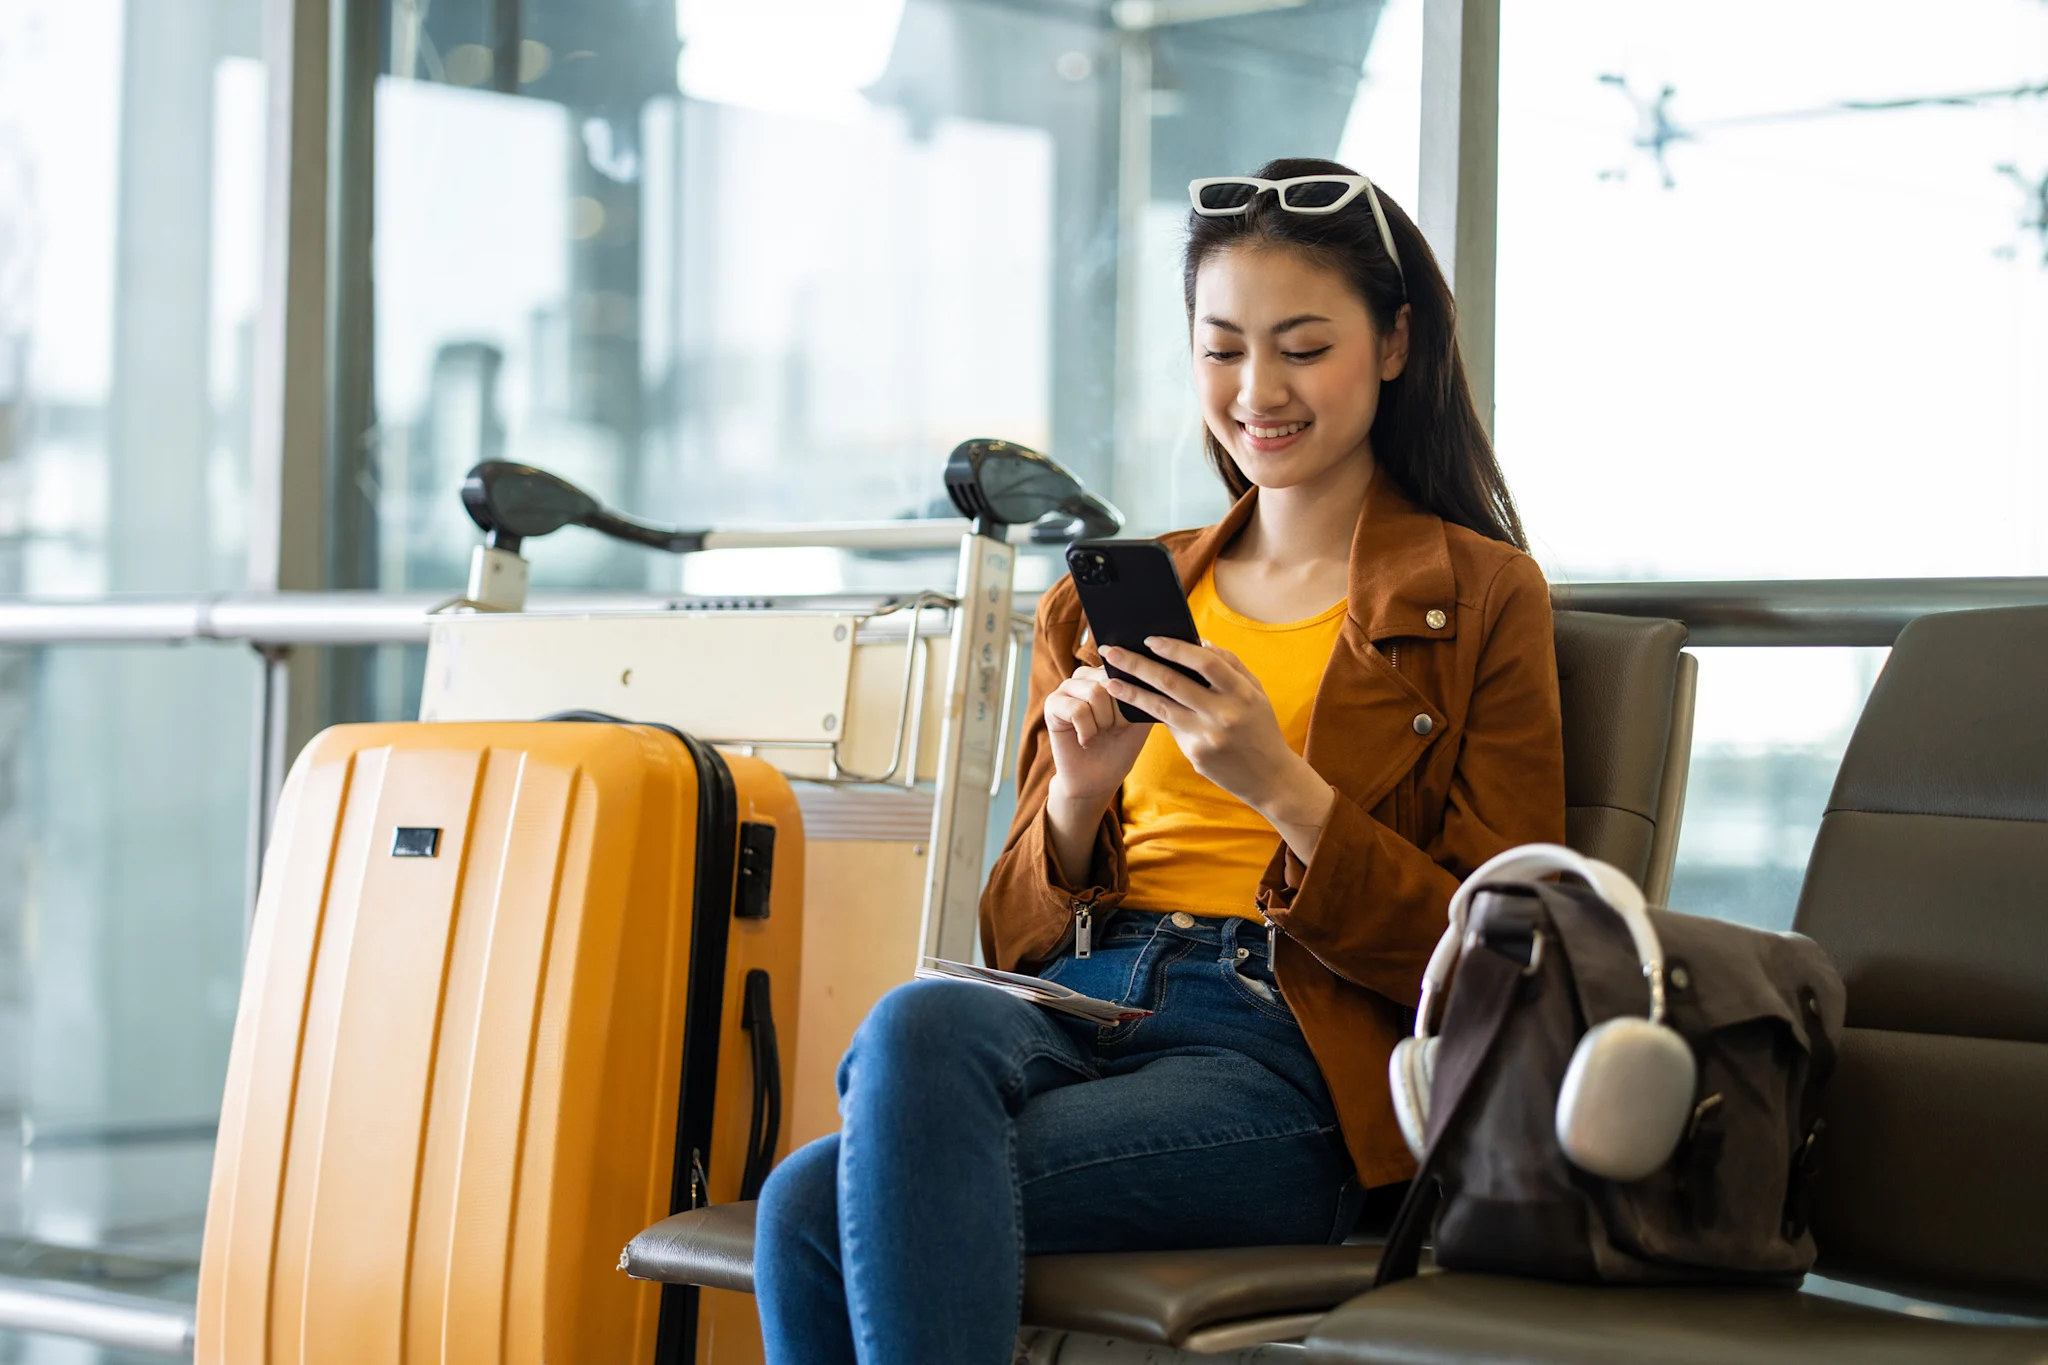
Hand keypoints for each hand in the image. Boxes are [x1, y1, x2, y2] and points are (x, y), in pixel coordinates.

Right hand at [1042, 665, 1151, 884]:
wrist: (1098, 779)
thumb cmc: (1120, 747)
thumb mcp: (1139, 717)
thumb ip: (1142, 691)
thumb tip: (1142, 671)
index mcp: (1110, 673)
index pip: (1128, 670)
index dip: (1133, 700)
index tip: (1128, 720)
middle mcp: (1088, 674)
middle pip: (1112, 681)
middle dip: (1118, 714)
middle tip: (1110, 730)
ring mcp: (1068, 686)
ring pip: (1095, 693)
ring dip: (1103, 723)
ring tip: (1098, 733)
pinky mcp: (1052, 703)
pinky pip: (1077, 710)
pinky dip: (1087, 731)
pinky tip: (1085, 740)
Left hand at [1101, 639, 1335, 860]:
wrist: (1270, 778)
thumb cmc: (1260, 727)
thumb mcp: (1255, 693)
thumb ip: (1230, 665)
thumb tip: (1198, 641)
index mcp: (1242, 693)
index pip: (1204, 662)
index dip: (1175, 648)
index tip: (1149, 639)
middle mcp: (1223, 713)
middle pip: (1171, 682)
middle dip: (1137, 664)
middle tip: (1111, 651)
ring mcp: (1207, 736)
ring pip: (1160, 707)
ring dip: (1131, 691)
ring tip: (1109, 680)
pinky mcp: (1195, 753)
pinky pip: (1169, 726)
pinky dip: (1151, 712)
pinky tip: (1133, 702)